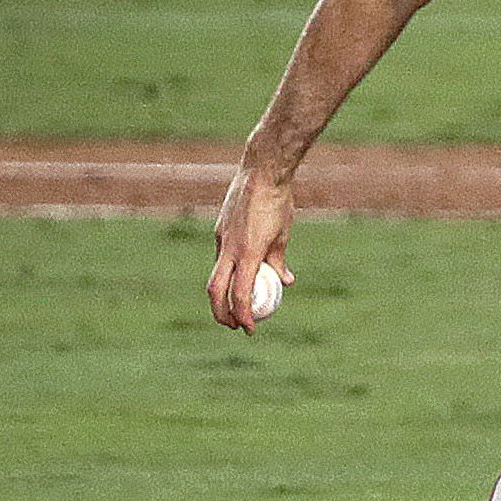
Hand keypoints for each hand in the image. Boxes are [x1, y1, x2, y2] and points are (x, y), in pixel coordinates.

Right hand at [207, 169, 295, 332]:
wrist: (262, 171)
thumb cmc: (278, 203)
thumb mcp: (284, 235)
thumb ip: (279, 261)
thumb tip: (285, 282)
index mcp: (249, 253)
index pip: (241, 295)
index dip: (244, 316)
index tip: (250, 329)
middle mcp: (230, 248)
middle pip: (216, 291)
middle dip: (222, 313)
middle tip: (234, 325)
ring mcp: (221, 238)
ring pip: (215, 275)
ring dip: (221, 295)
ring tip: (233, 306)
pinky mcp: (219, 229)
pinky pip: (220, 257)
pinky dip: (226, 271)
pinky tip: (237, 274)